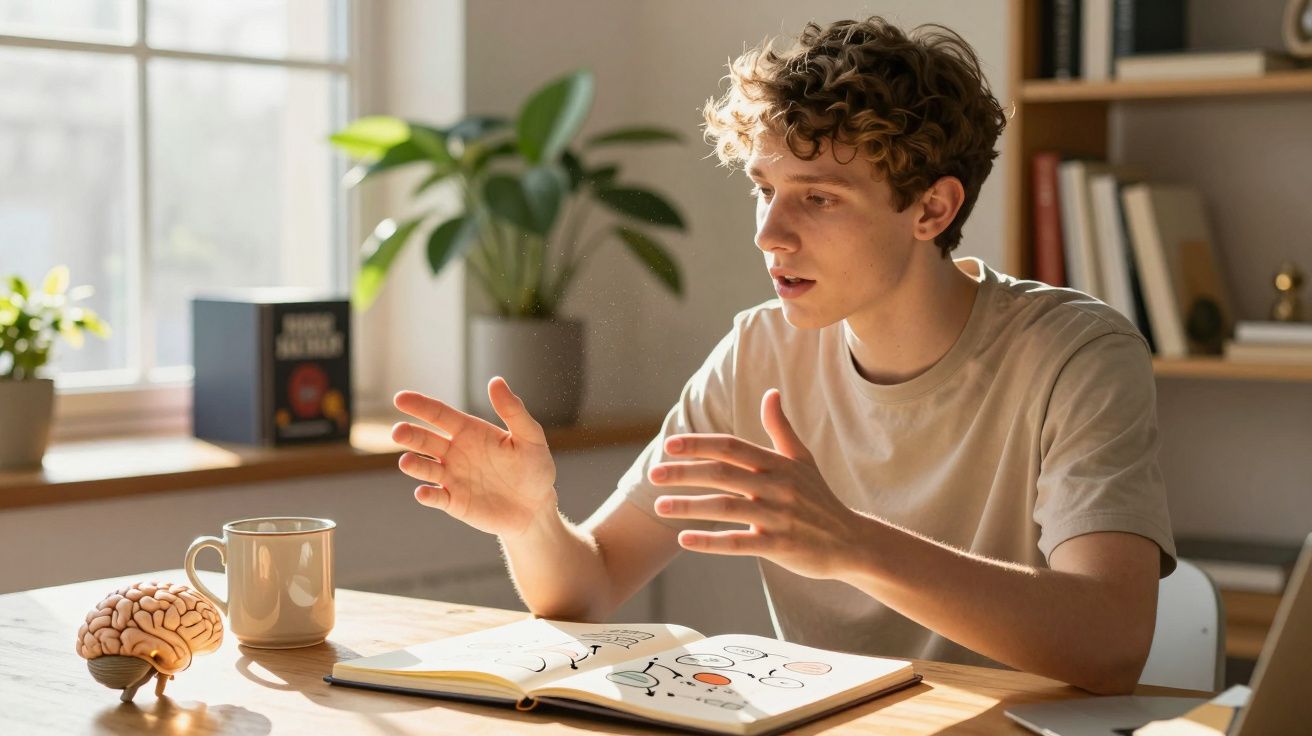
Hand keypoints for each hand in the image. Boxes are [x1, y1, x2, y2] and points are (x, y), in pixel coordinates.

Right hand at [392, 377, 557, 538]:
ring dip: (414, 464)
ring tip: (407, 462)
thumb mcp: (530, 437)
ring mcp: (452, 477)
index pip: (439, 414)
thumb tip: (496, 381)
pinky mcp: (454, 502)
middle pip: (425, 440)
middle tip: (398, 432)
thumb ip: (513, 410)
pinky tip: (424, 492)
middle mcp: (455, 452)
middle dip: (409, 435)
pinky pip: (436, 497)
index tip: (400, 398)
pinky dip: (427, 495)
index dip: (420, 405)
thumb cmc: (534, 468)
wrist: (536, 507)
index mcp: (470, 431)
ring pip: (425, 468)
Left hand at [649, 389, 867, 579]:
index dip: (699, 444)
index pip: (731, 447)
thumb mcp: (802, 460)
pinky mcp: (779, 546)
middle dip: (684, 472)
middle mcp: (776, 487)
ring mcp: (777, 517)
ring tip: (659, 506)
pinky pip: (739, 543)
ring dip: (689, 506)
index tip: (669, 445)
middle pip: (722, 474)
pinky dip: (710, 542)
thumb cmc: (820, 498)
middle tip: (653, 474)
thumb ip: (780, 428)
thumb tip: (770, 393)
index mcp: (777, 464)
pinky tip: (684, 540)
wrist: (852, 541)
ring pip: (726, 508)